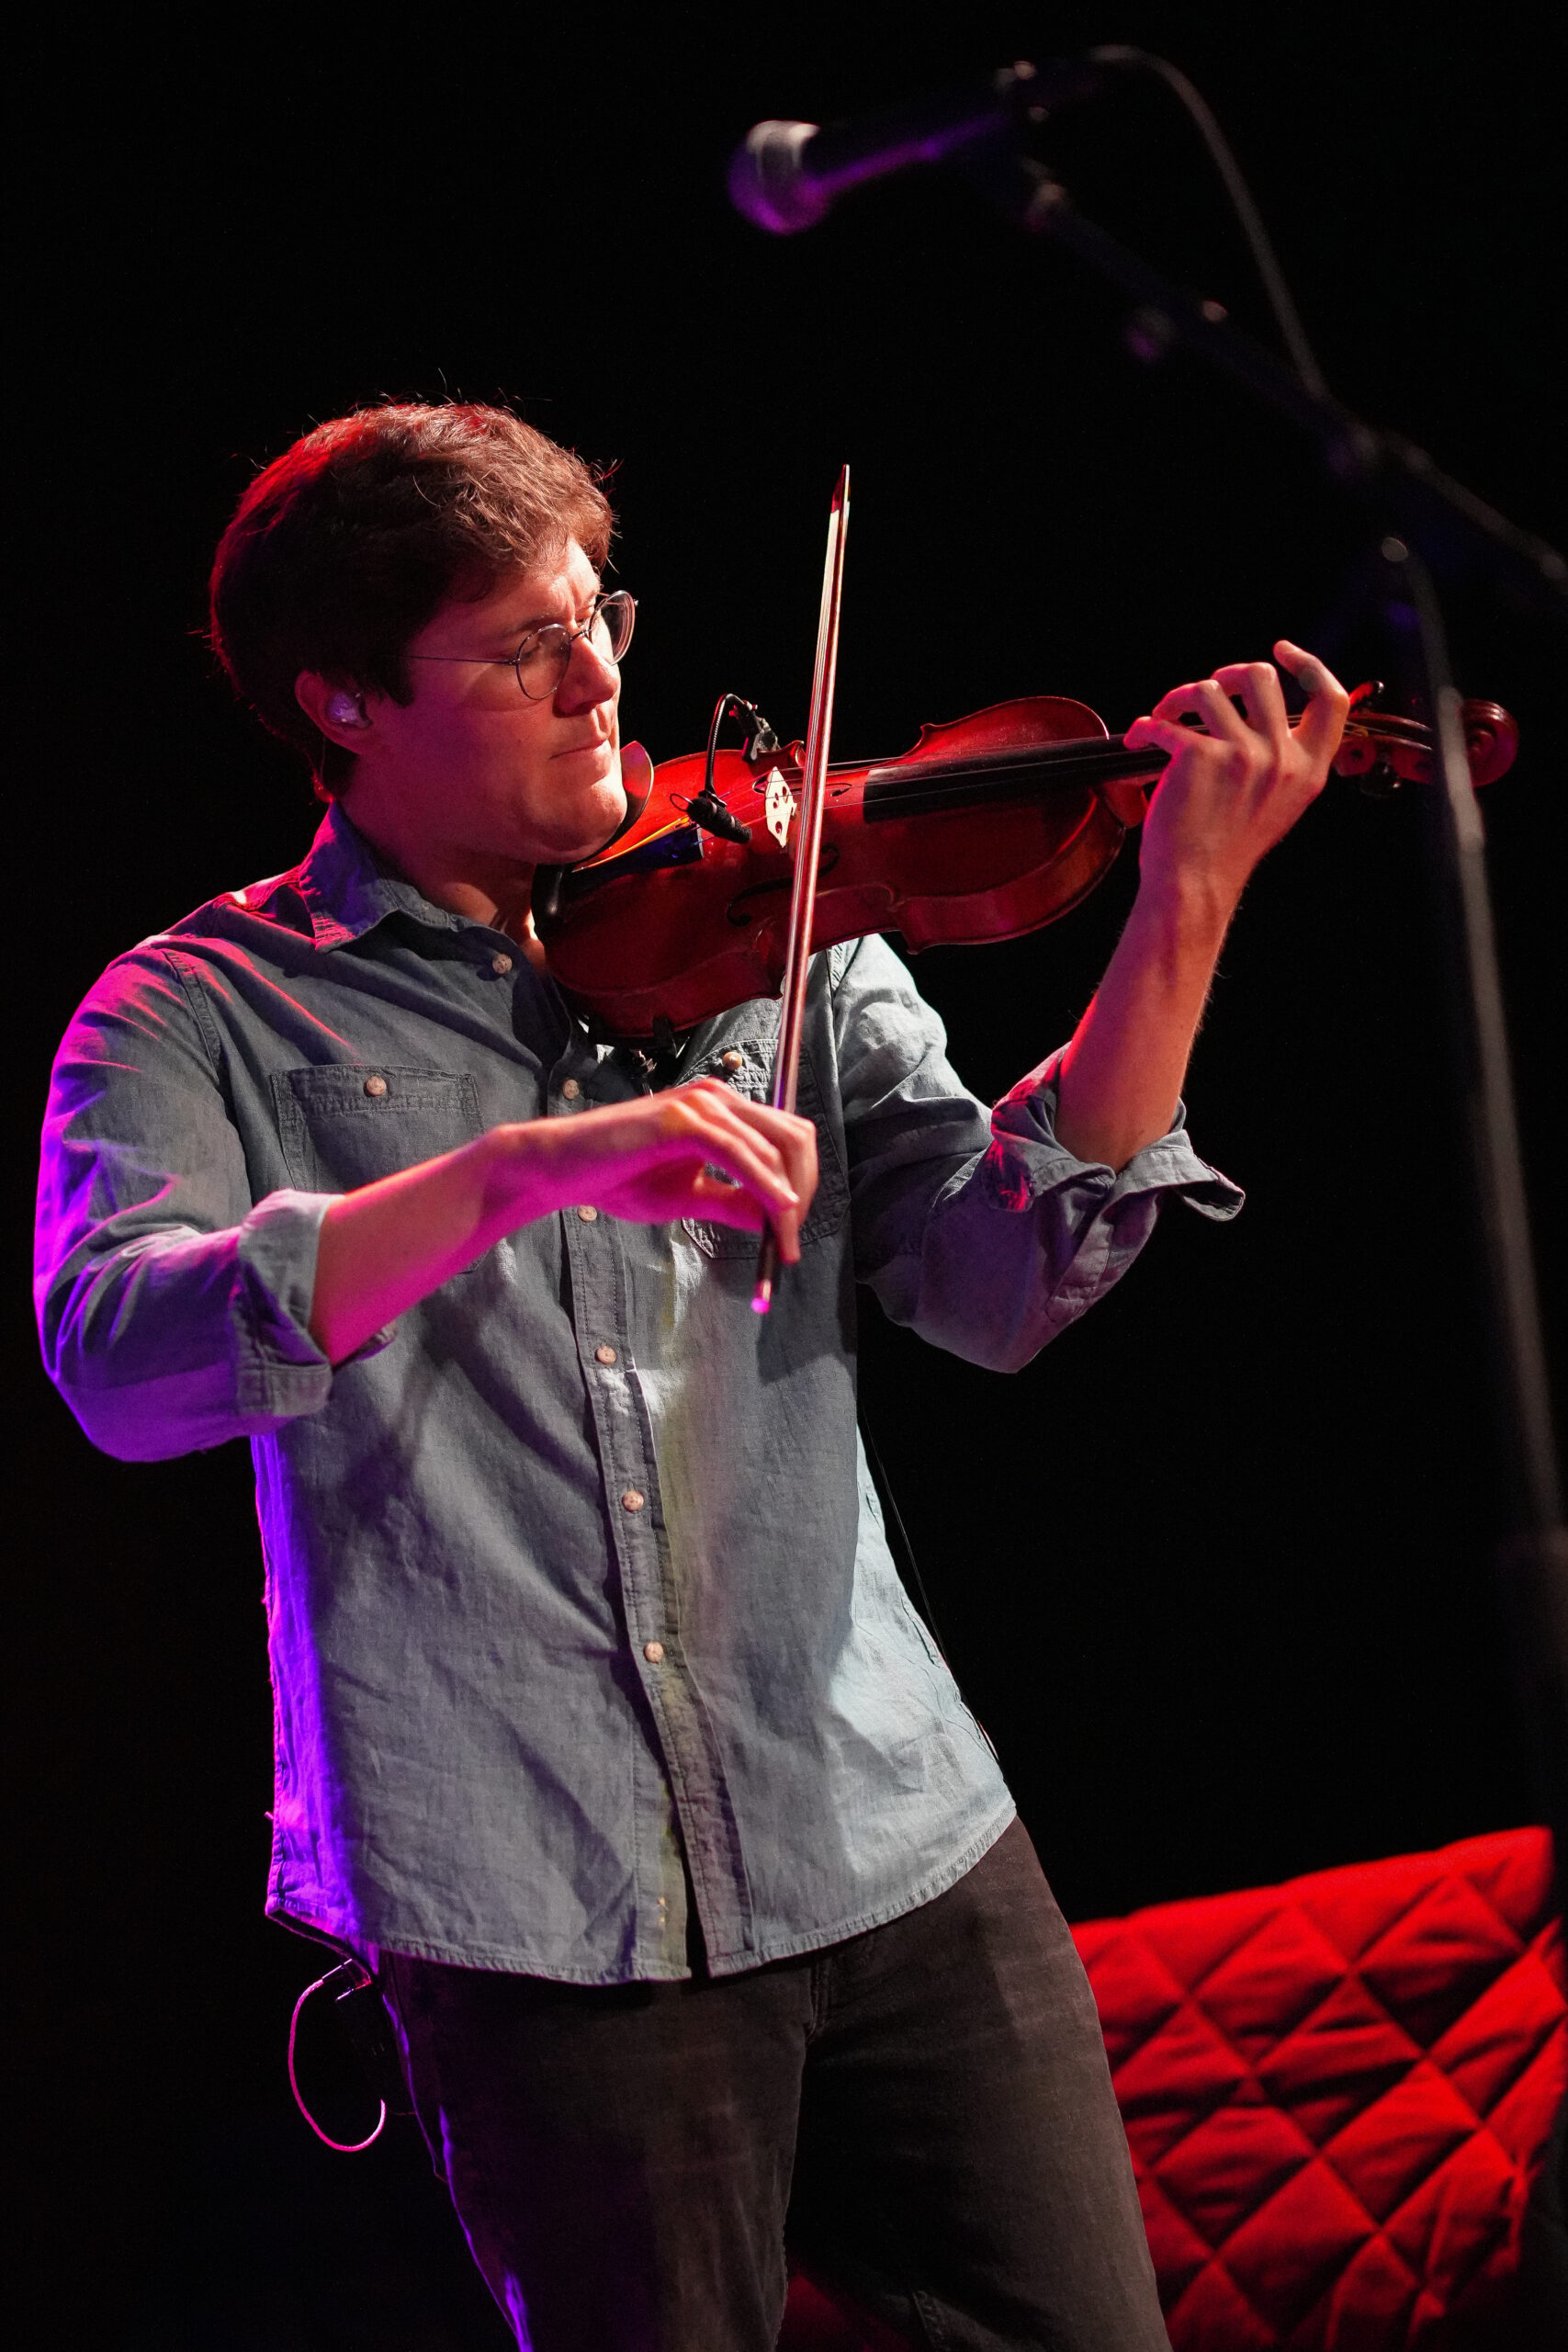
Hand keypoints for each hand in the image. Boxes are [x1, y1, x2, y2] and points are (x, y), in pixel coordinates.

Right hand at [503, 1078, 818, 1261]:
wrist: (564, 1168)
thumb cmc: (618, 1178)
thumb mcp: (688, 1197)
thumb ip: (731, 1202)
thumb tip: (773, 1220)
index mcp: (722, 1110)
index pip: (787, 1138)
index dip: (802, 1183)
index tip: (790, 1231)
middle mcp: (718, 1098)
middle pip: (793, 1139)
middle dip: (804, 1191)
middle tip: (789, 1241)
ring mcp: (700, 1104)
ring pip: (772, 1148)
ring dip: (785, 1200)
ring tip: (779, 1242)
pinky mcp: (680, 1121)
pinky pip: (738, 1154)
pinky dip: (764, 1185)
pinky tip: (775, 1213)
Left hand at [1123, 640, 1348, 912]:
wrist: (1195, 884)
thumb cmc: (1226, 847)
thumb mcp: (1278, 804)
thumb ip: (1283, 761)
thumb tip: (1267, 711)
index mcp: (1309, 770)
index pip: (1332, 699)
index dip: (1310, 665)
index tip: (1282, 652)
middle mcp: (1282, 759)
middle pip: (1261, 676)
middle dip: (1226, 674)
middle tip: (1206, 692)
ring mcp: (1243, 755)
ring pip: (1208, 689)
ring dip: (1178, 698)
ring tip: (1166, 718)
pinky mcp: (1200, 757)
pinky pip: (1166, 721)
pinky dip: (1146, 726)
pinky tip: (1139, 739)